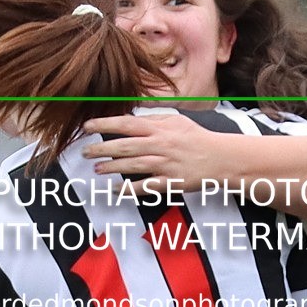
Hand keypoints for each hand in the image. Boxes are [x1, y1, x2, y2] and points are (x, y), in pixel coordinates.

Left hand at [82, 113, 223, 194]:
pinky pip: (145, 186)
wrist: (221, 158)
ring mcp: (165, 164)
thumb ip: (153, 119)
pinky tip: (115, 189)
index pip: (126, 124)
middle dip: (101, 148)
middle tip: (85, 152)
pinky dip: (129, 188)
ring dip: (111, 167)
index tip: (87, 127)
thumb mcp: (176, 121)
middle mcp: (160, 145)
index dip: (104, 124)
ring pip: (132, 165)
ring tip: (96, 169)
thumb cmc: (197, 139)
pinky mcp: (171, 182)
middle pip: (125, 145)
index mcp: (160, 128)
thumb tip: (131, 116)